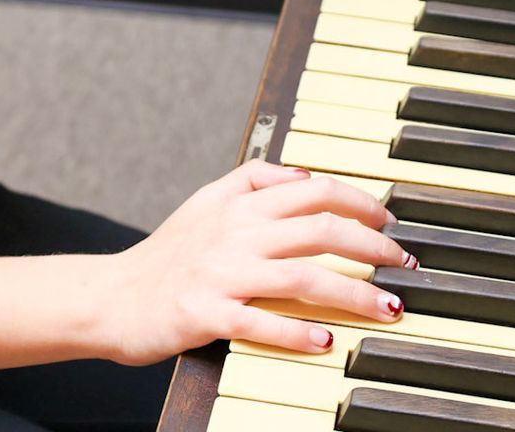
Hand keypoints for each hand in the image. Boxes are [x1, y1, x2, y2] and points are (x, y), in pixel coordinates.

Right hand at [99, 159, 415, 364]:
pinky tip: (326, 341)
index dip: (360, 202)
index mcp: (238, 204)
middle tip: (404, 264)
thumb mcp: (205, 201)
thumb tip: (302, 173)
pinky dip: (297, 332)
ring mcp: (220, 274)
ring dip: (353, 293)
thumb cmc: (165, 255)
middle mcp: (234, 233)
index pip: (314, 190)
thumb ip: (252, 179)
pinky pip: (260, 322)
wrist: (110, 298)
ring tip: (388, 308)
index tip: (390, 220)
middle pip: (320, 228)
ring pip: (302, 275)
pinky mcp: (205, 314)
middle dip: (374, 246)